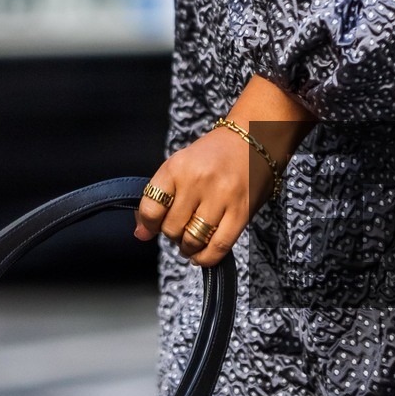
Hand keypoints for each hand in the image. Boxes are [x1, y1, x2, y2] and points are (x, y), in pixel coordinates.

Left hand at [134, 77, 312, 264]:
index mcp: (177, 167)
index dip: (149, 225)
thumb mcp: (180, 165)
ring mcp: (221, 196)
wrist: (254, 138)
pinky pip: (218, 246)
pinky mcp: (241, 211)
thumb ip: (158, 197)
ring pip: (192, 240)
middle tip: (180, 228)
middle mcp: (197, 180)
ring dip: (188, 248)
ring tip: (191, 242)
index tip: (154, 227)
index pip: (151, 208)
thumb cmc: (213, 155)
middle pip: (171, 228)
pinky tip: (202, 255)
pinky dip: (206, 257)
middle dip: (172, 235)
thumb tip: (141, 234)